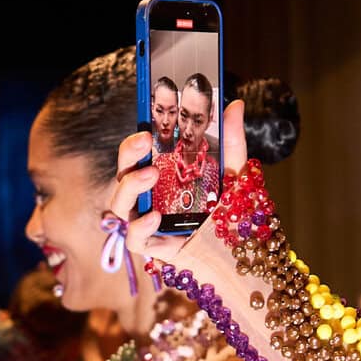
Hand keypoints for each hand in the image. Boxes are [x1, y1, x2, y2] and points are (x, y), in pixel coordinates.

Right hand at [109, 98, 247, 260]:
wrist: (240, 255)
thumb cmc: (230, 213)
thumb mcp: (233, 173)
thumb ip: (232, 142)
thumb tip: (236, 105)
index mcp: (161, 176)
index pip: (138, 154)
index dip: (135, 140)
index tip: (145, 126)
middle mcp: (147, 197)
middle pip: (123, 172)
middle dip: (128, 153)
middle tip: (144, 140)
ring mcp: (145, 222)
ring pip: (120, 203)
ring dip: (130, 185)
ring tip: (150, 173)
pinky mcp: (151, 247)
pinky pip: (133, 238)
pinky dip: (140, 226)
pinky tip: (155, 216)